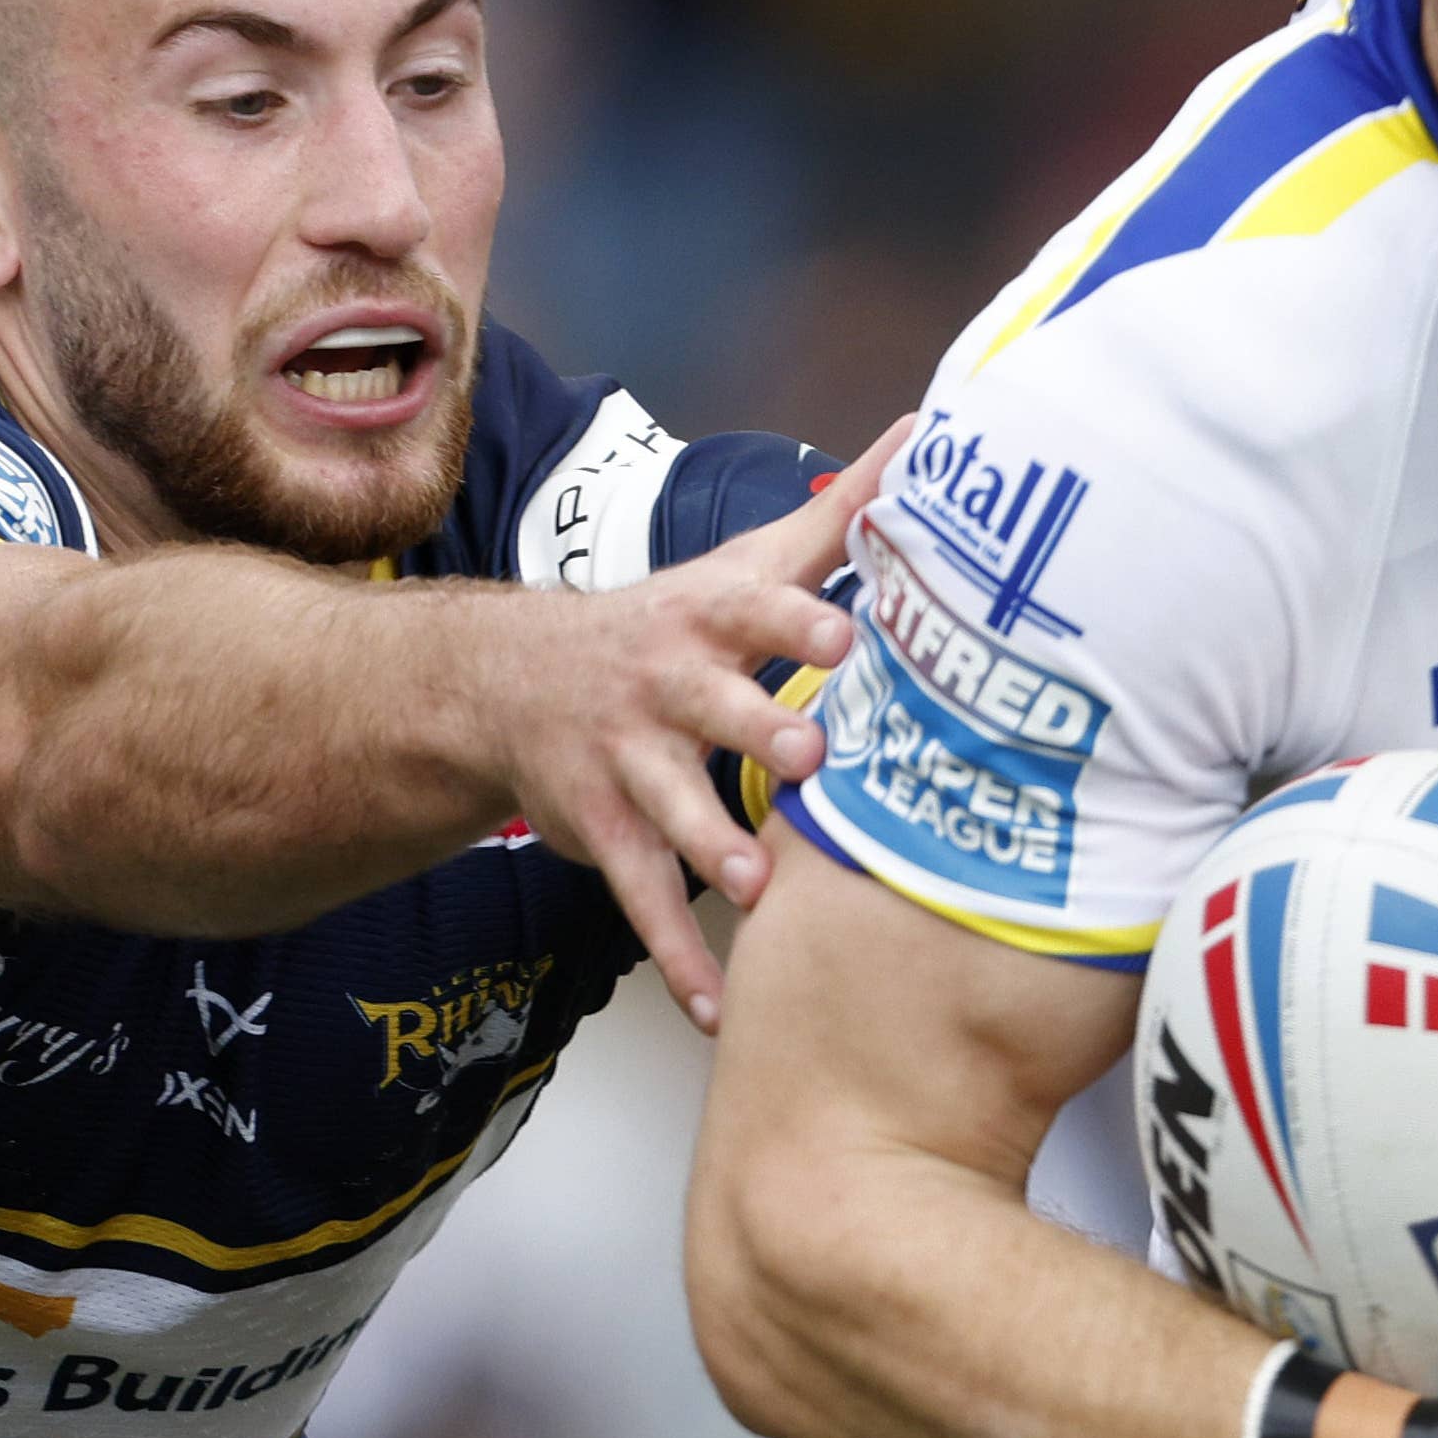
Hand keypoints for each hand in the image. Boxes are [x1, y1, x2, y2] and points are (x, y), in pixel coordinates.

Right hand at [478, 430, 901, 1029]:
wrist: (510, 681)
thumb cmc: (668, 622)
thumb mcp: (742, 562)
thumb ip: (838, 515)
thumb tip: (927, 431)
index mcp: (707, 619)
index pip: (755, 610)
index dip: (796, 621)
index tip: (843, 634)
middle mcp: (663, 686)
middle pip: (713, 707)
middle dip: (757, 729)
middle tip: (809, 756)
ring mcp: (625, 763)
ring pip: (668, 808)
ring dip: (708, 844)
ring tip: (753, 884)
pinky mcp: (603, 831)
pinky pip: (642, 900)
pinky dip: (678, 957)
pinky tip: (716, 1007)